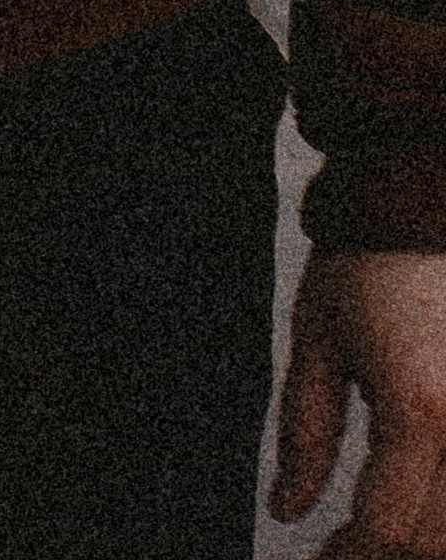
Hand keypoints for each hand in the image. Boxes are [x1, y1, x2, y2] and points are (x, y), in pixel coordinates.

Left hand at [272, 246, 445, 551]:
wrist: (424, 194)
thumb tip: (287, 508)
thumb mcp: (319, 337)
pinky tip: (426, 506)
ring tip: (381, 529)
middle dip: (384, 556)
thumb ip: (304, 432)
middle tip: (345, 549)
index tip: (321, 559)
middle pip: (434, 544)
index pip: (386, 530)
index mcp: (421, 408)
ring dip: (426, 539)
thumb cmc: (374, 255)